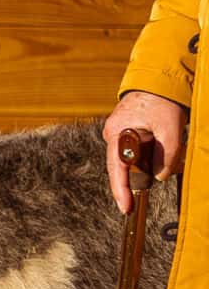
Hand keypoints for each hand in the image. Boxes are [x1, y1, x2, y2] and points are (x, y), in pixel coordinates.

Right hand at [105, 89, 185, 212]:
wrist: (161, 80)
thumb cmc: (162, 100)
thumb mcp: (170, 129)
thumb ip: (167, 156)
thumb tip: (161, 177)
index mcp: (116, 133)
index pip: (117, 169)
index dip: (121, 190)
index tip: (127, 208)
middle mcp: (115, 136)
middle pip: (129, 167)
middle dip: (147, 174)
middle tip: (167, 170)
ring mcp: (123, 135)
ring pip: (139, 160)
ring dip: (156, 161)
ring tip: (173, 148)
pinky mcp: (133, 133)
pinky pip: (144, 152)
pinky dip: (158, 155)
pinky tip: (169, 146)